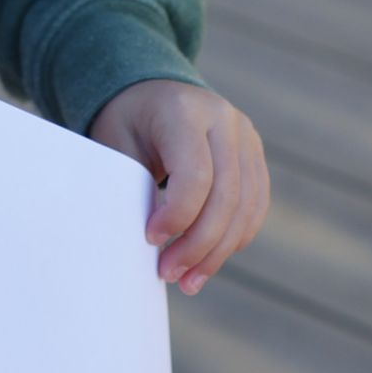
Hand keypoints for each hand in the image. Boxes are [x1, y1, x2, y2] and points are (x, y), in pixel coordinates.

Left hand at [89, 79, 267, 293]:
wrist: (152, 91)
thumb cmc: (126, 122)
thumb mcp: (116, 143)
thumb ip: (132, 184)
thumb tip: (145, 244)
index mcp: (185, 112)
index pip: (196, 175)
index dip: (177, 216)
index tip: (150, 239)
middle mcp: (225, 120)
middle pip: (226, 195)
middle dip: (199, 244)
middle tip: (170, 274)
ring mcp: (246, 137)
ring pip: (246, 206)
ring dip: (219, 251)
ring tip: (189, 281)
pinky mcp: (255, 156)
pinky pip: (255, 204)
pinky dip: (235, 238)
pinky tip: (209, 261)